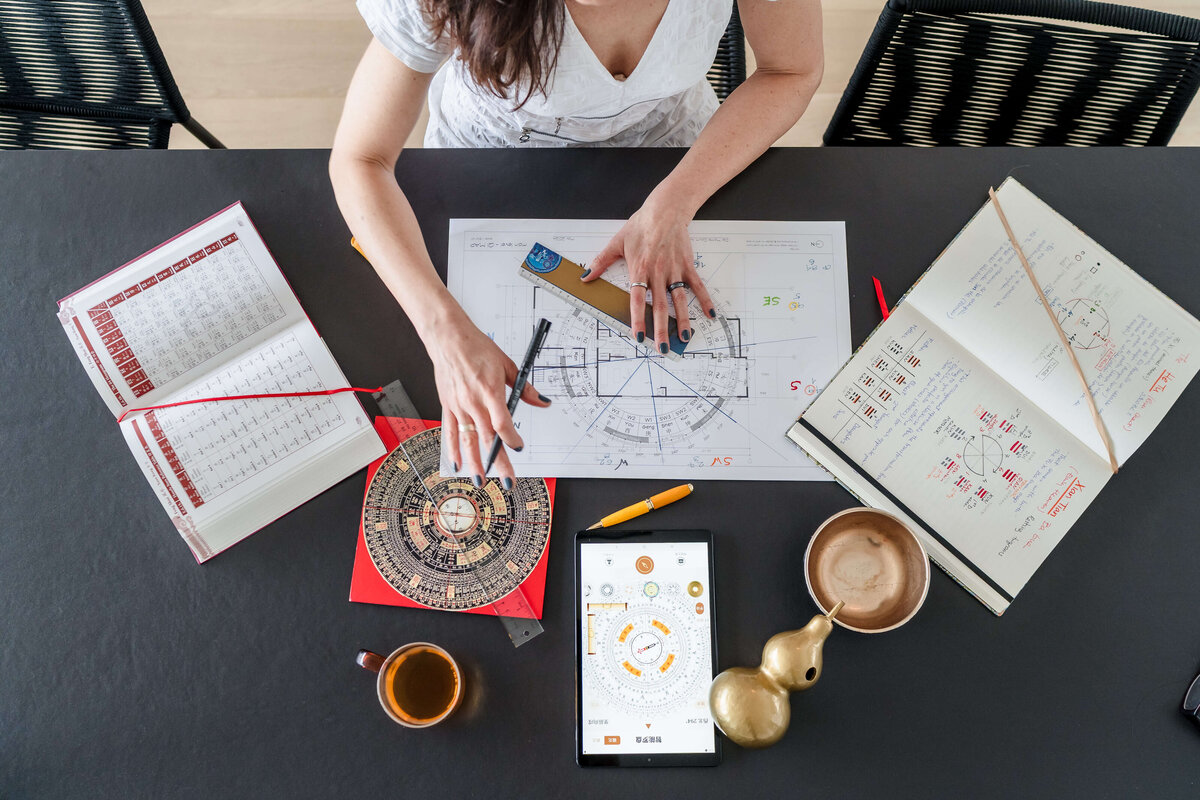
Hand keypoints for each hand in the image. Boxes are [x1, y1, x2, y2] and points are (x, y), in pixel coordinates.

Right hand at [427, 315, 549, 485]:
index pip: (502, 422)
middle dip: (498, 462)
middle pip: (488, 438)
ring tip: (481, 481)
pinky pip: (450, 432)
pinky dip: (453, 450)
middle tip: (508, 480)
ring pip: (468, 440)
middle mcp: (473, 402)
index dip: (511, 438)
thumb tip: (542, 401)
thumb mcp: (507, 365)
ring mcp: (459, 406)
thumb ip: (524, 387)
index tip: (519, 447)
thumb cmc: (477, 348)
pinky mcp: (447, 406)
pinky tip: (458, 464)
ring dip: (475, 463)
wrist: (449, 338)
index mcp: (490, 391)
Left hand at [581, 201, 715, 353]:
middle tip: (662, 348)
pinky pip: (697, 286)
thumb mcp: (616, 243)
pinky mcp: (687, 266)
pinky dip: (705, 300)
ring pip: (679, 300)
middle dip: (661, 329)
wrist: (665, 210)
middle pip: (660, 306)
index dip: (638, 319)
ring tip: (684, 338)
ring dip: (682, 320)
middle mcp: (658, 273)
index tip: (639, 336)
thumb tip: (585, 277)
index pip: (638, 300)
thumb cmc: (640, 226)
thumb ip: (601, 262)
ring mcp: (674, 271)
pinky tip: (710, 314)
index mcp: (640, 270)